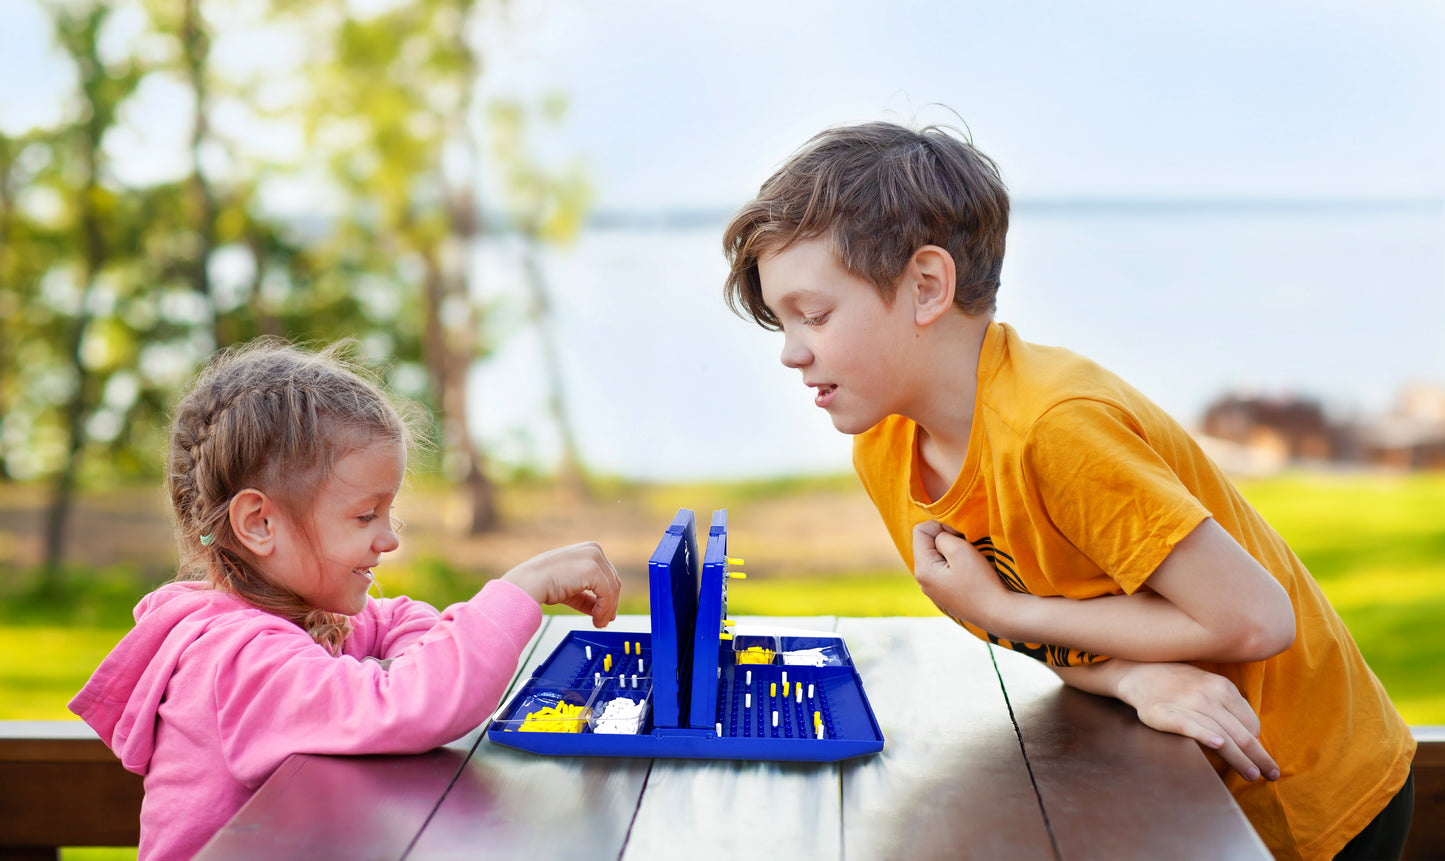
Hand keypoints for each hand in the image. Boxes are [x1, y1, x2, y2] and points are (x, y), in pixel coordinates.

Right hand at [502, 542, 621, 627]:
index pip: (608, 574)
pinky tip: (596, 619)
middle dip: (610, 604)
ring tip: (599, 623)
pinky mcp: (593, 570)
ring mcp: (594, 558)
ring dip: (607, 610)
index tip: (607, 613)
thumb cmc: (542, 584)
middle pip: (613, 581)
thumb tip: (600, 611)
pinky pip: (607, 594)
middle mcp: (594, 550)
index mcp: (589, 550)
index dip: (610, 596)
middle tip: (604, 621)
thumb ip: (586, 597)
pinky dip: (604, 609)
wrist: (529, 583)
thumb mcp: (570, 589)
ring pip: (613, 589)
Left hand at [911, 520, 1014, 628]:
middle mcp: (923, 581)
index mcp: (922, 569)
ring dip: (951, 551)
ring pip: (936, 556)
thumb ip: (942, 537)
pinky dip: (955, 564)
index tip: (959, 534)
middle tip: (966, 545)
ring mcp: (934, 590)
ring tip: (969, 559)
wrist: (998, 613)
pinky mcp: (946, 594)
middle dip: (945, 538)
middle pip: (926, 544)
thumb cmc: (980, 582)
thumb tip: (938, 537)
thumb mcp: (960, 550)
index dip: (939, 525)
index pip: (919, 531)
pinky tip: (969, 571)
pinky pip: (944, 570)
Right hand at [1111, 660, 1279, 781]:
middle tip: (1271, 774)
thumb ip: (1228, 704)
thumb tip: (1251, 732)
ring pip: (1221, 735)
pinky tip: (1216, 744)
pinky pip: (1188, 725)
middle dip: (1258, 757)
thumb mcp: (1208, 683)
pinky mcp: (1164, 712)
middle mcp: (1209, 694)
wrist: (1137, 671)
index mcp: (1223, 687)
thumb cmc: (1178, 682)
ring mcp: (1186, 702)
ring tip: (1252, 774)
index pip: (1250, 723)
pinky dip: (1204, 734)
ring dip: (1240, 757)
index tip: (1258, 758)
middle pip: (1241, 733)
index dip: (1256, 744)